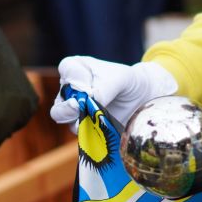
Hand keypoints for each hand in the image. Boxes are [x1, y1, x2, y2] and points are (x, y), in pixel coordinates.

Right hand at [50, 56, 177, 127]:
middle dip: (68, 107)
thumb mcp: (121, 78)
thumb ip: (104, 88)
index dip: (76, 78)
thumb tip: (89, 103)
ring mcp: (74, 110)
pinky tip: (103, 128)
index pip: (66, 70)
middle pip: (59, 100)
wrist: (141, 99)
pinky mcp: (84, 126)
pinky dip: (90, 131)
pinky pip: (80, 132)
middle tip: (80, 107)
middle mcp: (70, 90)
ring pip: (65, 119)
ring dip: (79, 121)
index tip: (92, 82)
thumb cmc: (128, 81)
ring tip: (96, 119)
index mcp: (76, 69)